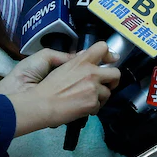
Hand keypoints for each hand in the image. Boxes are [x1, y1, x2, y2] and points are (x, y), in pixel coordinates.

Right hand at [7, 42, 121, 136]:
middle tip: (106, 85)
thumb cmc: (47, 88)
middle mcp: (91, 73)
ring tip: (86, 99)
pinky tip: (81, 107)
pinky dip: (92, 108)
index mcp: (82, 61)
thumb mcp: (62, 67)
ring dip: (100, 97)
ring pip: (108, 93)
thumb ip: (78, 62)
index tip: (110, 61)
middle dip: (113, 80)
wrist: (40, 105)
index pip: (103, 47)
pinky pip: (99, 106)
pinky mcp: (93, 103)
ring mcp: (93, 88)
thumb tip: (87, 56)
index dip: (109, 54)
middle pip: (116, 73)